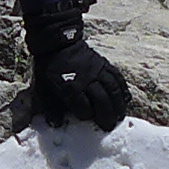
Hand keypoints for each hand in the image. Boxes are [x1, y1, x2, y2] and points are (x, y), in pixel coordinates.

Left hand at [19, 0, 130, 133]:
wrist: (57, 42)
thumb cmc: (49, 68)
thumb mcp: (43, 88)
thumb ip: (51, 107)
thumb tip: (56, 124)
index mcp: (70, 86)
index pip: (83, 107)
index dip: (86, 115)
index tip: (87, 119)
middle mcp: (86, 79)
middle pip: (102, 100)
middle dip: (106, 115)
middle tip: (109, 126)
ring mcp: (97, 70)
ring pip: (113, 89)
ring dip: (118, 104)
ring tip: (120, 116)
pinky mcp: (103, 64)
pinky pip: (117, 77)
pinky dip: (123, 88)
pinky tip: (125, 98)